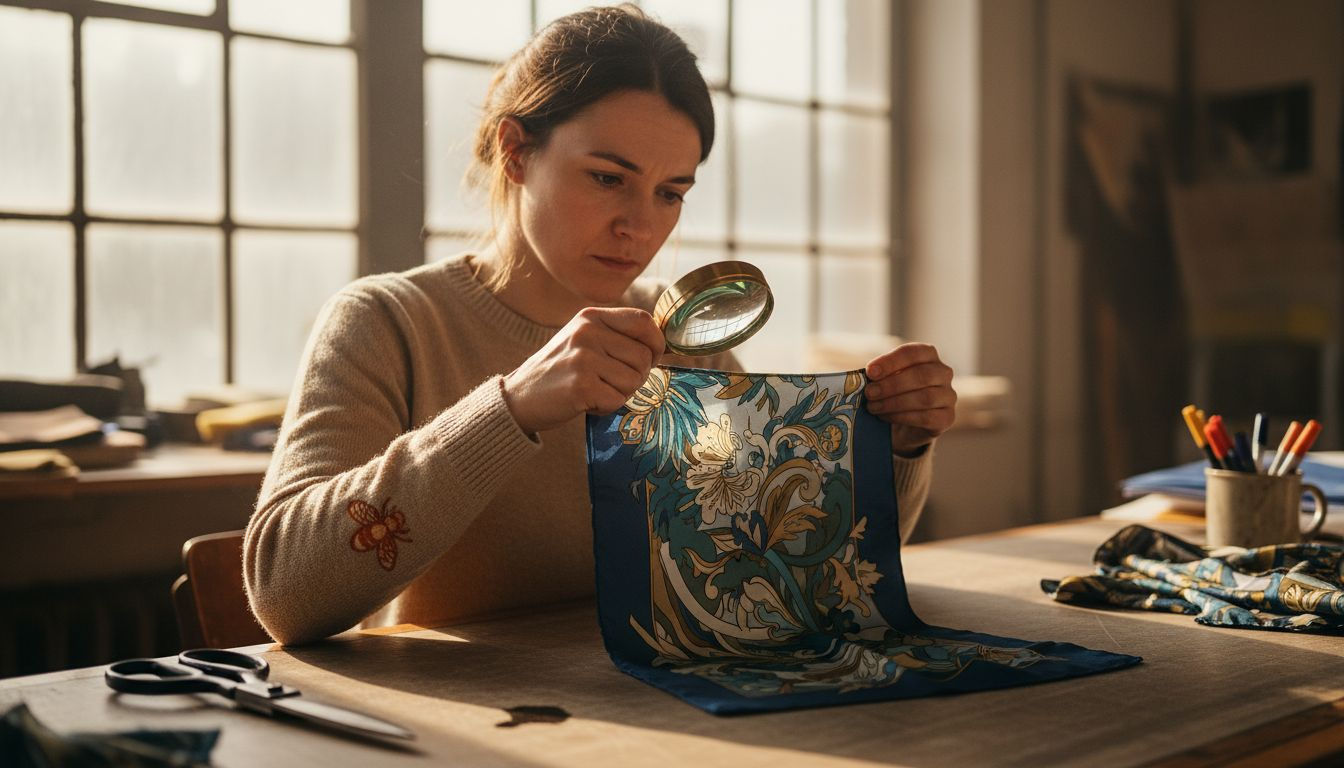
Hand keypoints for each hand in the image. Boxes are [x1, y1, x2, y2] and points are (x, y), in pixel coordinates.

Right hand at [502, 307, 665, 434]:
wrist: (519, 396)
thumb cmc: (559, 370)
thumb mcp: (583, 338)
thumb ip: (616, 335)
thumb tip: (661, 344)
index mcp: (591, 316)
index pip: (643, 321)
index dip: (656, 343)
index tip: (651, 358)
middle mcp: (588, 332)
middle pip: (644, 357)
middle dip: (637, 376)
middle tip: (611, 382)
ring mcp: (583, 358)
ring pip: (634, 381)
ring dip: (620, 393)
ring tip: (595, 389)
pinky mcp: (581, 386)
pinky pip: (618, 400)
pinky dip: (606, 407)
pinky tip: (586, 401)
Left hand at [864, 343, 956, 455]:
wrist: (907, 423)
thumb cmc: (894, 393)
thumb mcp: (886, 379)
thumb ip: (878, 375)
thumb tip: (863, 377)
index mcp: (928, 355)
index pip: (913, 352)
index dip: (891, 361)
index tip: (870, 372)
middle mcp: (943, 373)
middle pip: (921, 375)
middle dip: (892, 384)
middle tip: (869, 393)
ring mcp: (948, 396)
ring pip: (925, 397)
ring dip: (895, 403)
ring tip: (874, 407)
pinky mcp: (947, 418)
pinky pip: (926, 417)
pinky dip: (902, 417)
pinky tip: (886, 417)